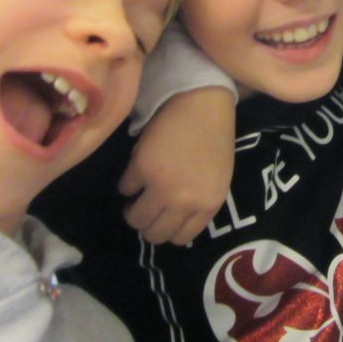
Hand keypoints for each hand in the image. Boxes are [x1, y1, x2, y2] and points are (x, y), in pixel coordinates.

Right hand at [118, 87, 235, 244]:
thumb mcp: (217, 178)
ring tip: (137, 193)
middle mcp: (184, 202)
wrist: (202, 103)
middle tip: (146, 207)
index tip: (162, 218)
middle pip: (155, 234)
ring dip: (133, 207)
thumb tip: (172, 219)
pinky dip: (127, 181)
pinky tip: (136, 169)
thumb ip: (198, 203)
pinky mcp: (142, 169)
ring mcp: (162, 187)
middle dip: (148, 223)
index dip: (168, 229)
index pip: (180, 238)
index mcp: (208, 204)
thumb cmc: (214, 137)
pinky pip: (125, 188)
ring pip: (135, 219)